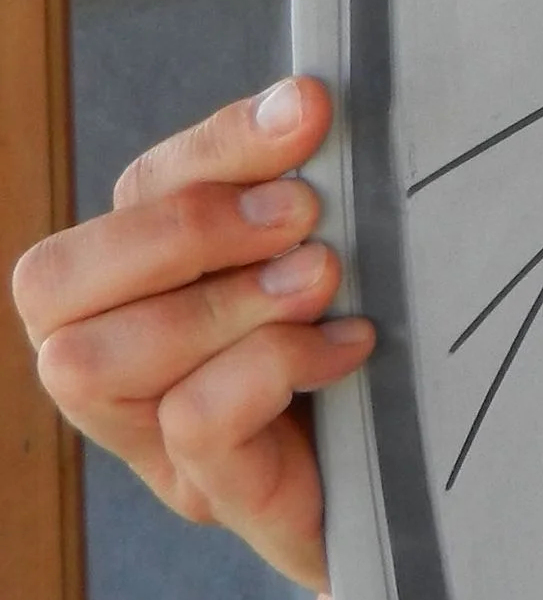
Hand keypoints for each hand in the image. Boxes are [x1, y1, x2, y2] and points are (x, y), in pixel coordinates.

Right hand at [11, 78, 371, 590]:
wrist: (430, 479)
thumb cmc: (360, 345)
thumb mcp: (319, 256)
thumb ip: (289, 189)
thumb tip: (305, 101)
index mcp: (129, 282)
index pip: (127, 195)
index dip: (213, 147)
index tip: (310, 110)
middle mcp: (104, 364)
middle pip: (55, 280)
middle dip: (185, 228)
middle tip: (305, 212)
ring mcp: (147, 444)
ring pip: (97, 361)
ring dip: (222, 302)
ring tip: (324, 279)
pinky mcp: (211, 498)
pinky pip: (189, 425)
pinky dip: (268, 370)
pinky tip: (349, 349)